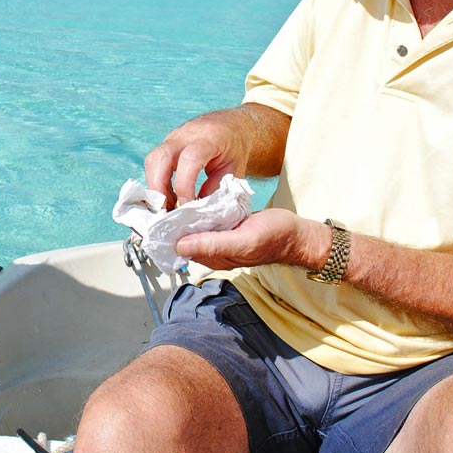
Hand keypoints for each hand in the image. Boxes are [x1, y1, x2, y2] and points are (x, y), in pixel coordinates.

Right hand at [144, 113, 250, 206]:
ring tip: (168, 208)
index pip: (190, 159)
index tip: (186, 207)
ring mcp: (172, 138)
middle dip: (158, 188)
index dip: (184, 186)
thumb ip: (216, 190)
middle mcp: (185, 135)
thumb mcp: (233, 171)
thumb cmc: (234, 149)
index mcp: (209, 138)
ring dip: (155, 188)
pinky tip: (168, 199)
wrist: (230, 126)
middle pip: (160, 157)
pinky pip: (154, 165)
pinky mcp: (165, 146)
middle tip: (165, 212)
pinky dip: (157, 184)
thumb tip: (197, 214)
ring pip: (152, 161)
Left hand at [175, 208, 315, 270]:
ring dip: (186, 212)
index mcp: (213, 257)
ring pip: (194, 224)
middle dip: (172, 221)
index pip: (181, 247)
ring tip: (176, 195)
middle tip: (163, 200)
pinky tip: (197, 196)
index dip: (167, 234)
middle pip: (184, 235)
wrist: (296, 233)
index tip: (156, 217)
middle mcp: (213, 248)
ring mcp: (219, 236)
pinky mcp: (226, 224)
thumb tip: (180, 246)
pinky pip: (207, 216)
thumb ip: (212, 244)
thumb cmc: (275, 238)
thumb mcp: (244, 240)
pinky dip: (201, 208)